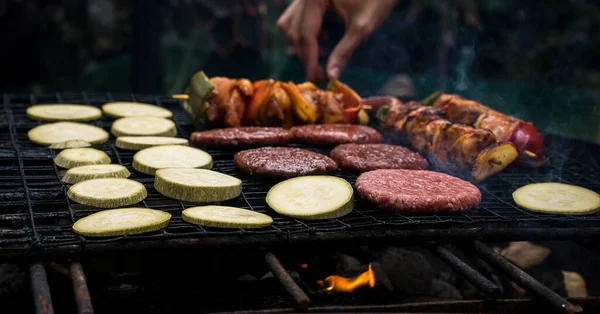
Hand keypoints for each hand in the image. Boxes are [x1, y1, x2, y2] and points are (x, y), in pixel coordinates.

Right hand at [277, 0, 398, 80]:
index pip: (305, 34)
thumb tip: (331, 76)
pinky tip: (323, 38)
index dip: (309, 59)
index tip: (315, 79)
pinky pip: (296, 16)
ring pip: (289, 23)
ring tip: (321, 54)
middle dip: (305, 54)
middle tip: (319, 74)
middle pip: (294, 30)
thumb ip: (344, 51)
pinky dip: (304, 31)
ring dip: (300, 43)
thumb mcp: (362, 27)